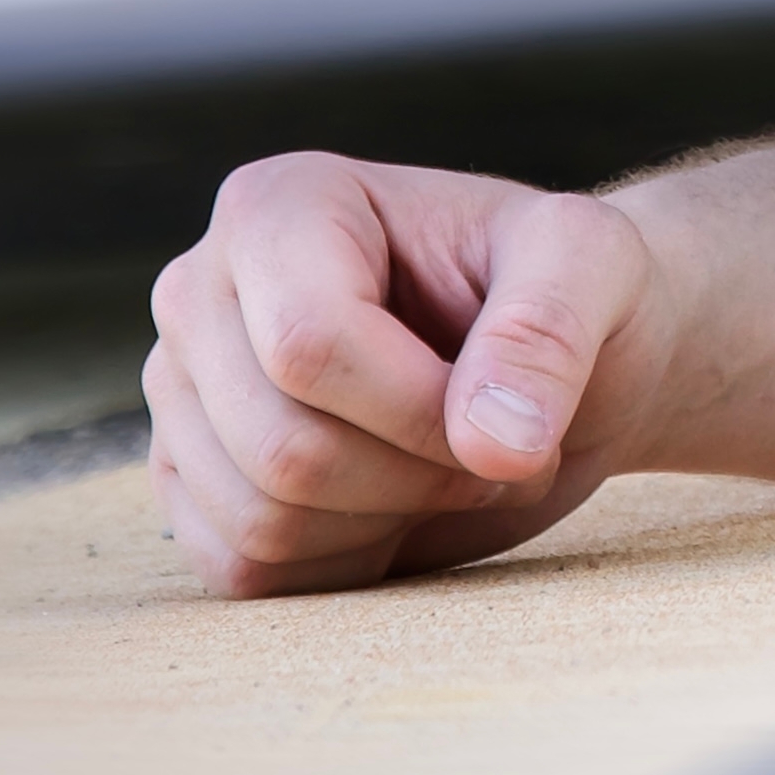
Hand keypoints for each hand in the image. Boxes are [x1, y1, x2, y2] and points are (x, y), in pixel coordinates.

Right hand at [139, 148, 667, 597]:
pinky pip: (242, 569)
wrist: (549, 366)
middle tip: (497, 448)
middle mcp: (200, 291)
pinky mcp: (187, 482)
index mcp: (278, 206)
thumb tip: (492, 440)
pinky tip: (395, 502)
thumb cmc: (567, 294)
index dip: (422, 414)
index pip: (308, 346)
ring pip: (260, 520)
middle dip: (418, 477)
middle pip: (281, 447)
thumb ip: (548, 330)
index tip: (513, 419)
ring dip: (390, 520)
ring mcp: (182, 392)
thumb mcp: (593, 265)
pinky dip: (342, 563)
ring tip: (451, 465)